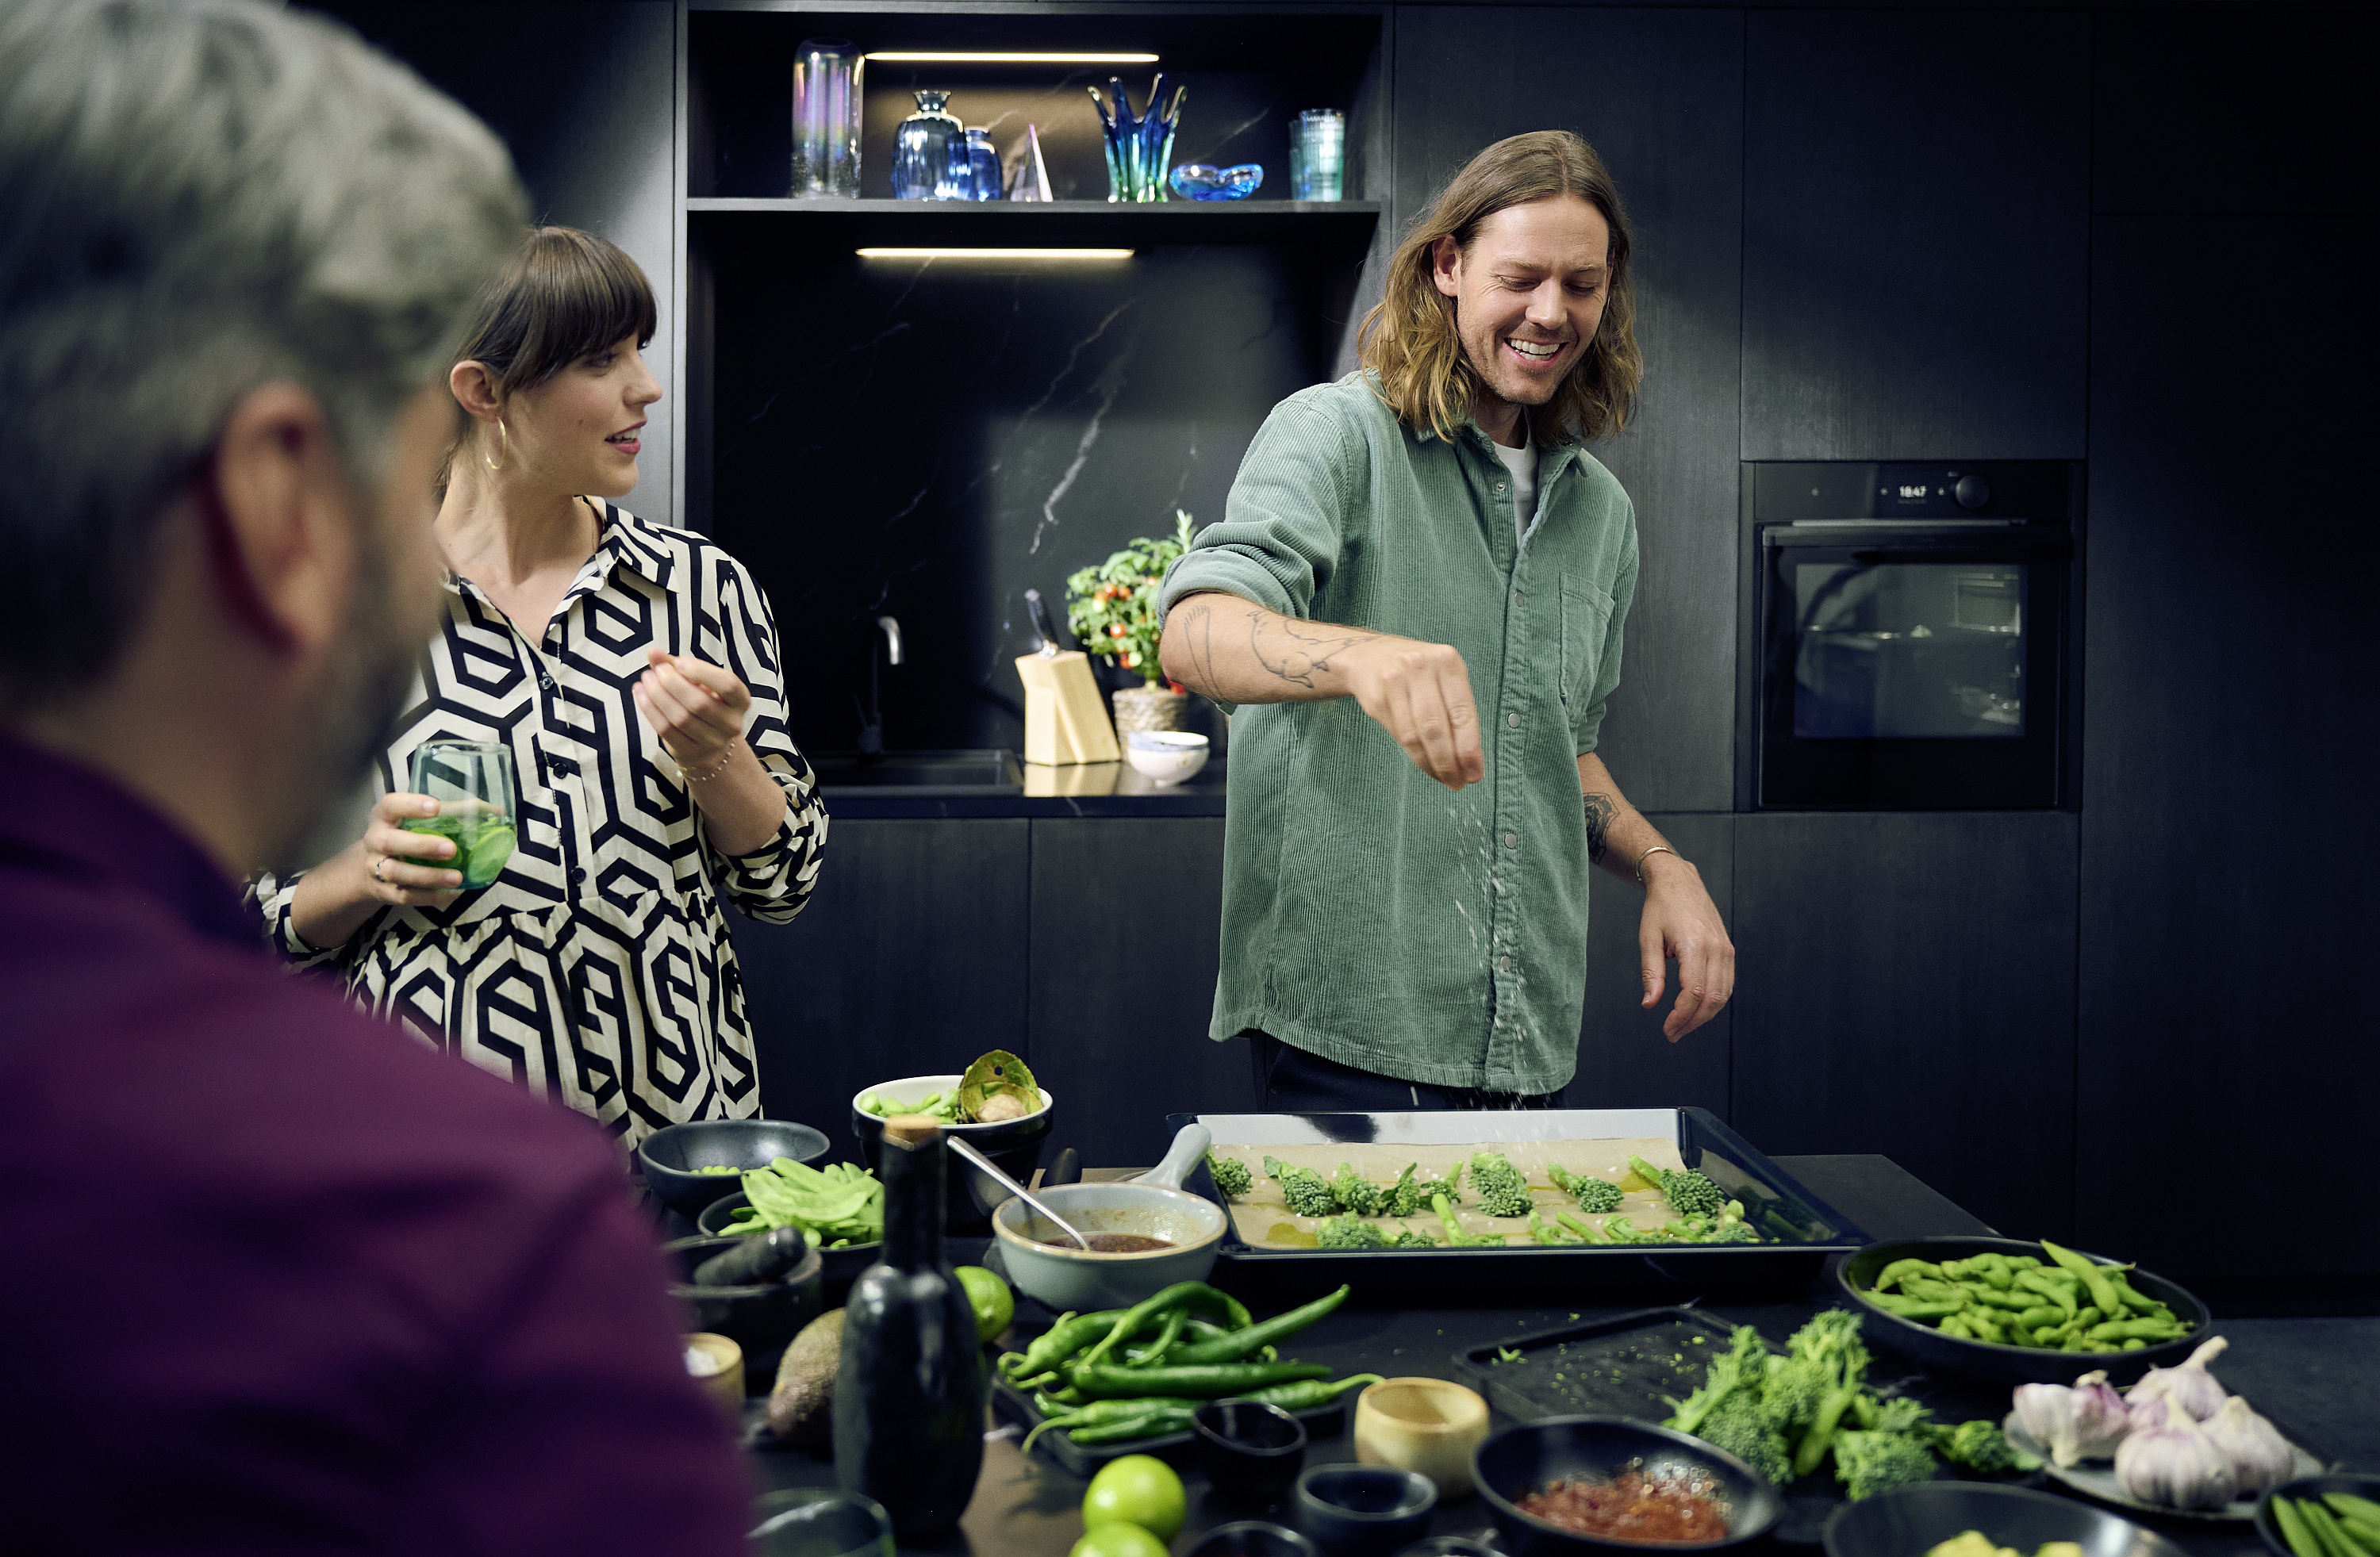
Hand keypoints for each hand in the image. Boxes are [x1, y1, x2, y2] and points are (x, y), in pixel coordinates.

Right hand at [355, 791, 462, 905]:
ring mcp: (374, 868)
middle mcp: (375, 841)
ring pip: (397, 873)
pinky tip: (452, 893)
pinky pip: (405, 896)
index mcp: (383, 817)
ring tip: (456, 877)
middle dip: (422, 846)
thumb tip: (491, 811)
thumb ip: (444, 815)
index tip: (436, 807)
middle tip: (451, 849)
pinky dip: (430, 896)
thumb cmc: (400, 837)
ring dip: (429, 876)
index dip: (411, 805)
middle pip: (390, 842)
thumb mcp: (411, 821)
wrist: (365, 870)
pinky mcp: (382, 891)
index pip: (390, 805)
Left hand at [633, 647, 751, 773]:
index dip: (703, 672)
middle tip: (654, 671)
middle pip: (699, 703)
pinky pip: (667, 731)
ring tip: (645, 680)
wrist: (708, 744)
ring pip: (681, 718)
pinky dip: (650, 710)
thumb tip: (652, 651)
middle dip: (672, 683)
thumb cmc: (703, 702)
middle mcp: (731, 723)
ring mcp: (713, 741)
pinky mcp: (691, 752)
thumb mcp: (698, 682)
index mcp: (740, 700)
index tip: (679, 662)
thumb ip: (677, 665)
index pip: (728, 684)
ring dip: (657, 696)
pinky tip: (640, 694)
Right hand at [1340, 637, 1484, 789]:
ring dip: (1431, 764)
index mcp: (1447, 661)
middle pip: (1435, 727)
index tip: (1474, 773)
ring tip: (1444, 778)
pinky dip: (1415, 756)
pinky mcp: (1376, 698)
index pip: (1462, 712)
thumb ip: (1460, 714)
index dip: (1468, 747)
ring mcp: (1394, 680)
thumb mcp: (1445, 679)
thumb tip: (1472, 761)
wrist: (1371, 656)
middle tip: (1457, 782)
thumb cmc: (1420, 673)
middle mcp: (1420, 666)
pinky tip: (1426, 764)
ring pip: (1414, 736)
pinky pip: (1399, 736)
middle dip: (1448, 762)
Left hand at [1638, 856, 1734, 1040]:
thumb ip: (1651, 973)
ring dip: (1704, 1016)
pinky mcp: (1728, 950)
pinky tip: (1696, 1010)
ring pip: (1723, 995)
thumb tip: (1649, 1005)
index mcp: (1695, 944)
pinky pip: (1726, 984)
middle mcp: (1716, 948)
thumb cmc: (1660, 909)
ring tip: (1682, 1026)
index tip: (1667, 1029)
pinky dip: (1714, 1002)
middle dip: (1692, 1022)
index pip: (1693, 993)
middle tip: (1672, 1034)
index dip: (1681, 1016)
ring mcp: (1726, 949)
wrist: (1680, 882)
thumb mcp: (1648, 939)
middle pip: (1711, 999)